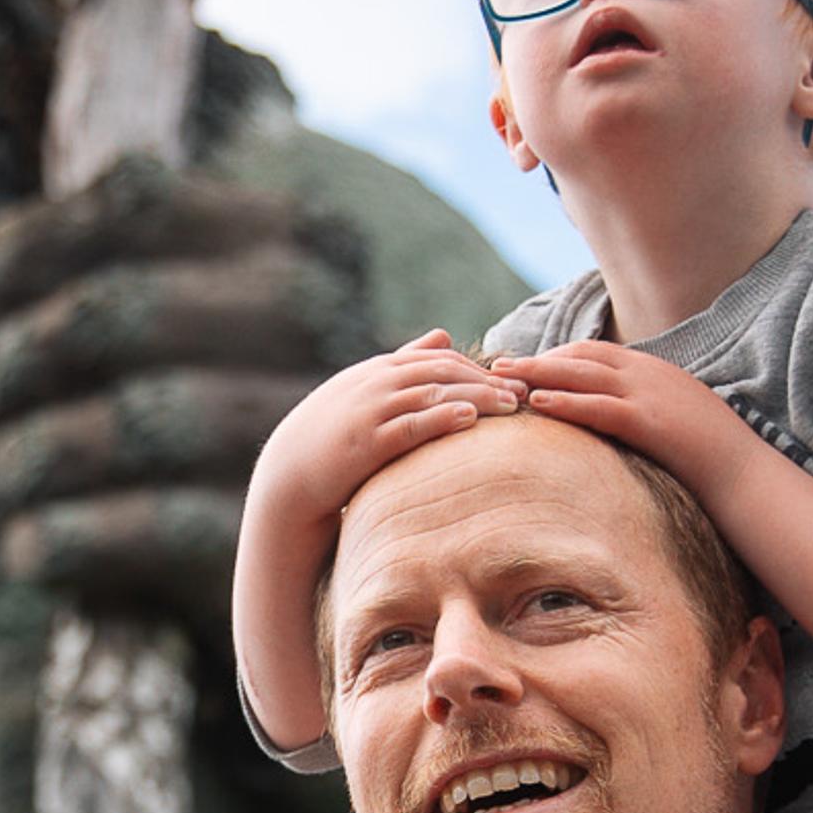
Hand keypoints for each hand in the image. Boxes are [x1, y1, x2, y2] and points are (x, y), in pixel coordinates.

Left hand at [0, 159, 377, 640]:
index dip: (13, 262)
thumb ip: (4, 326)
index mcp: (286, 237)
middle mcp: (316, 316)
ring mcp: (316, 428)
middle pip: (109, 313)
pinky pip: (150, 526)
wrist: (303, 584)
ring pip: (129, 419)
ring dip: (15, 467)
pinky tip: (21, 551)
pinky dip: (55, 539)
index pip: (123, 207)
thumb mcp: (113, 358)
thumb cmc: (189, 447)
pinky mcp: (287, 539)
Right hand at [249, 330, 520, 530]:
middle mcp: (375, 384)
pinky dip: (442, 418)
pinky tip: (470, 420)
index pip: (437, 359)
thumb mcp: (366, 391)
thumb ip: (405, 363)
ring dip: (476, 397)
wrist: (288, 477)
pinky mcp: (365, 442)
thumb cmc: (330, 438)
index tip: (510, 381)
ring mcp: (369, 411)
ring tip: (512, 406)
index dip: (476, 368)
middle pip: (441, 372)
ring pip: (432, 394)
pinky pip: (410, 425)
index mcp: (378, 371)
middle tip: (524, 392)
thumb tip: (445, 335)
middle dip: (486, 380)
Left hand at [492, 341, 750, 497]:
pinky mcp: (651, 422)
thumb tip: (612, 424)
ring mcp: (651, 394)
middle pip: (582, 357)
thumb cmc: (711, 458)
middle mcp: (650, 374)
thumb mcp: (673, 423)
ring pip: (584, 374)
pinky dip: (565, 402)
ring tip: (502, 379)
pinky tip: (536, 404)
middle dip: (538, 360)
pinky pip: (599, 406)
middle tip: (498, 366)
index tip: (525, 367)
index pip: (595, 354)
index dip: (556, 359)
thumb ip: (642, 413)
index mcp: (655, 372)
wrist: (746, 475)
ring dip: (539, 374)